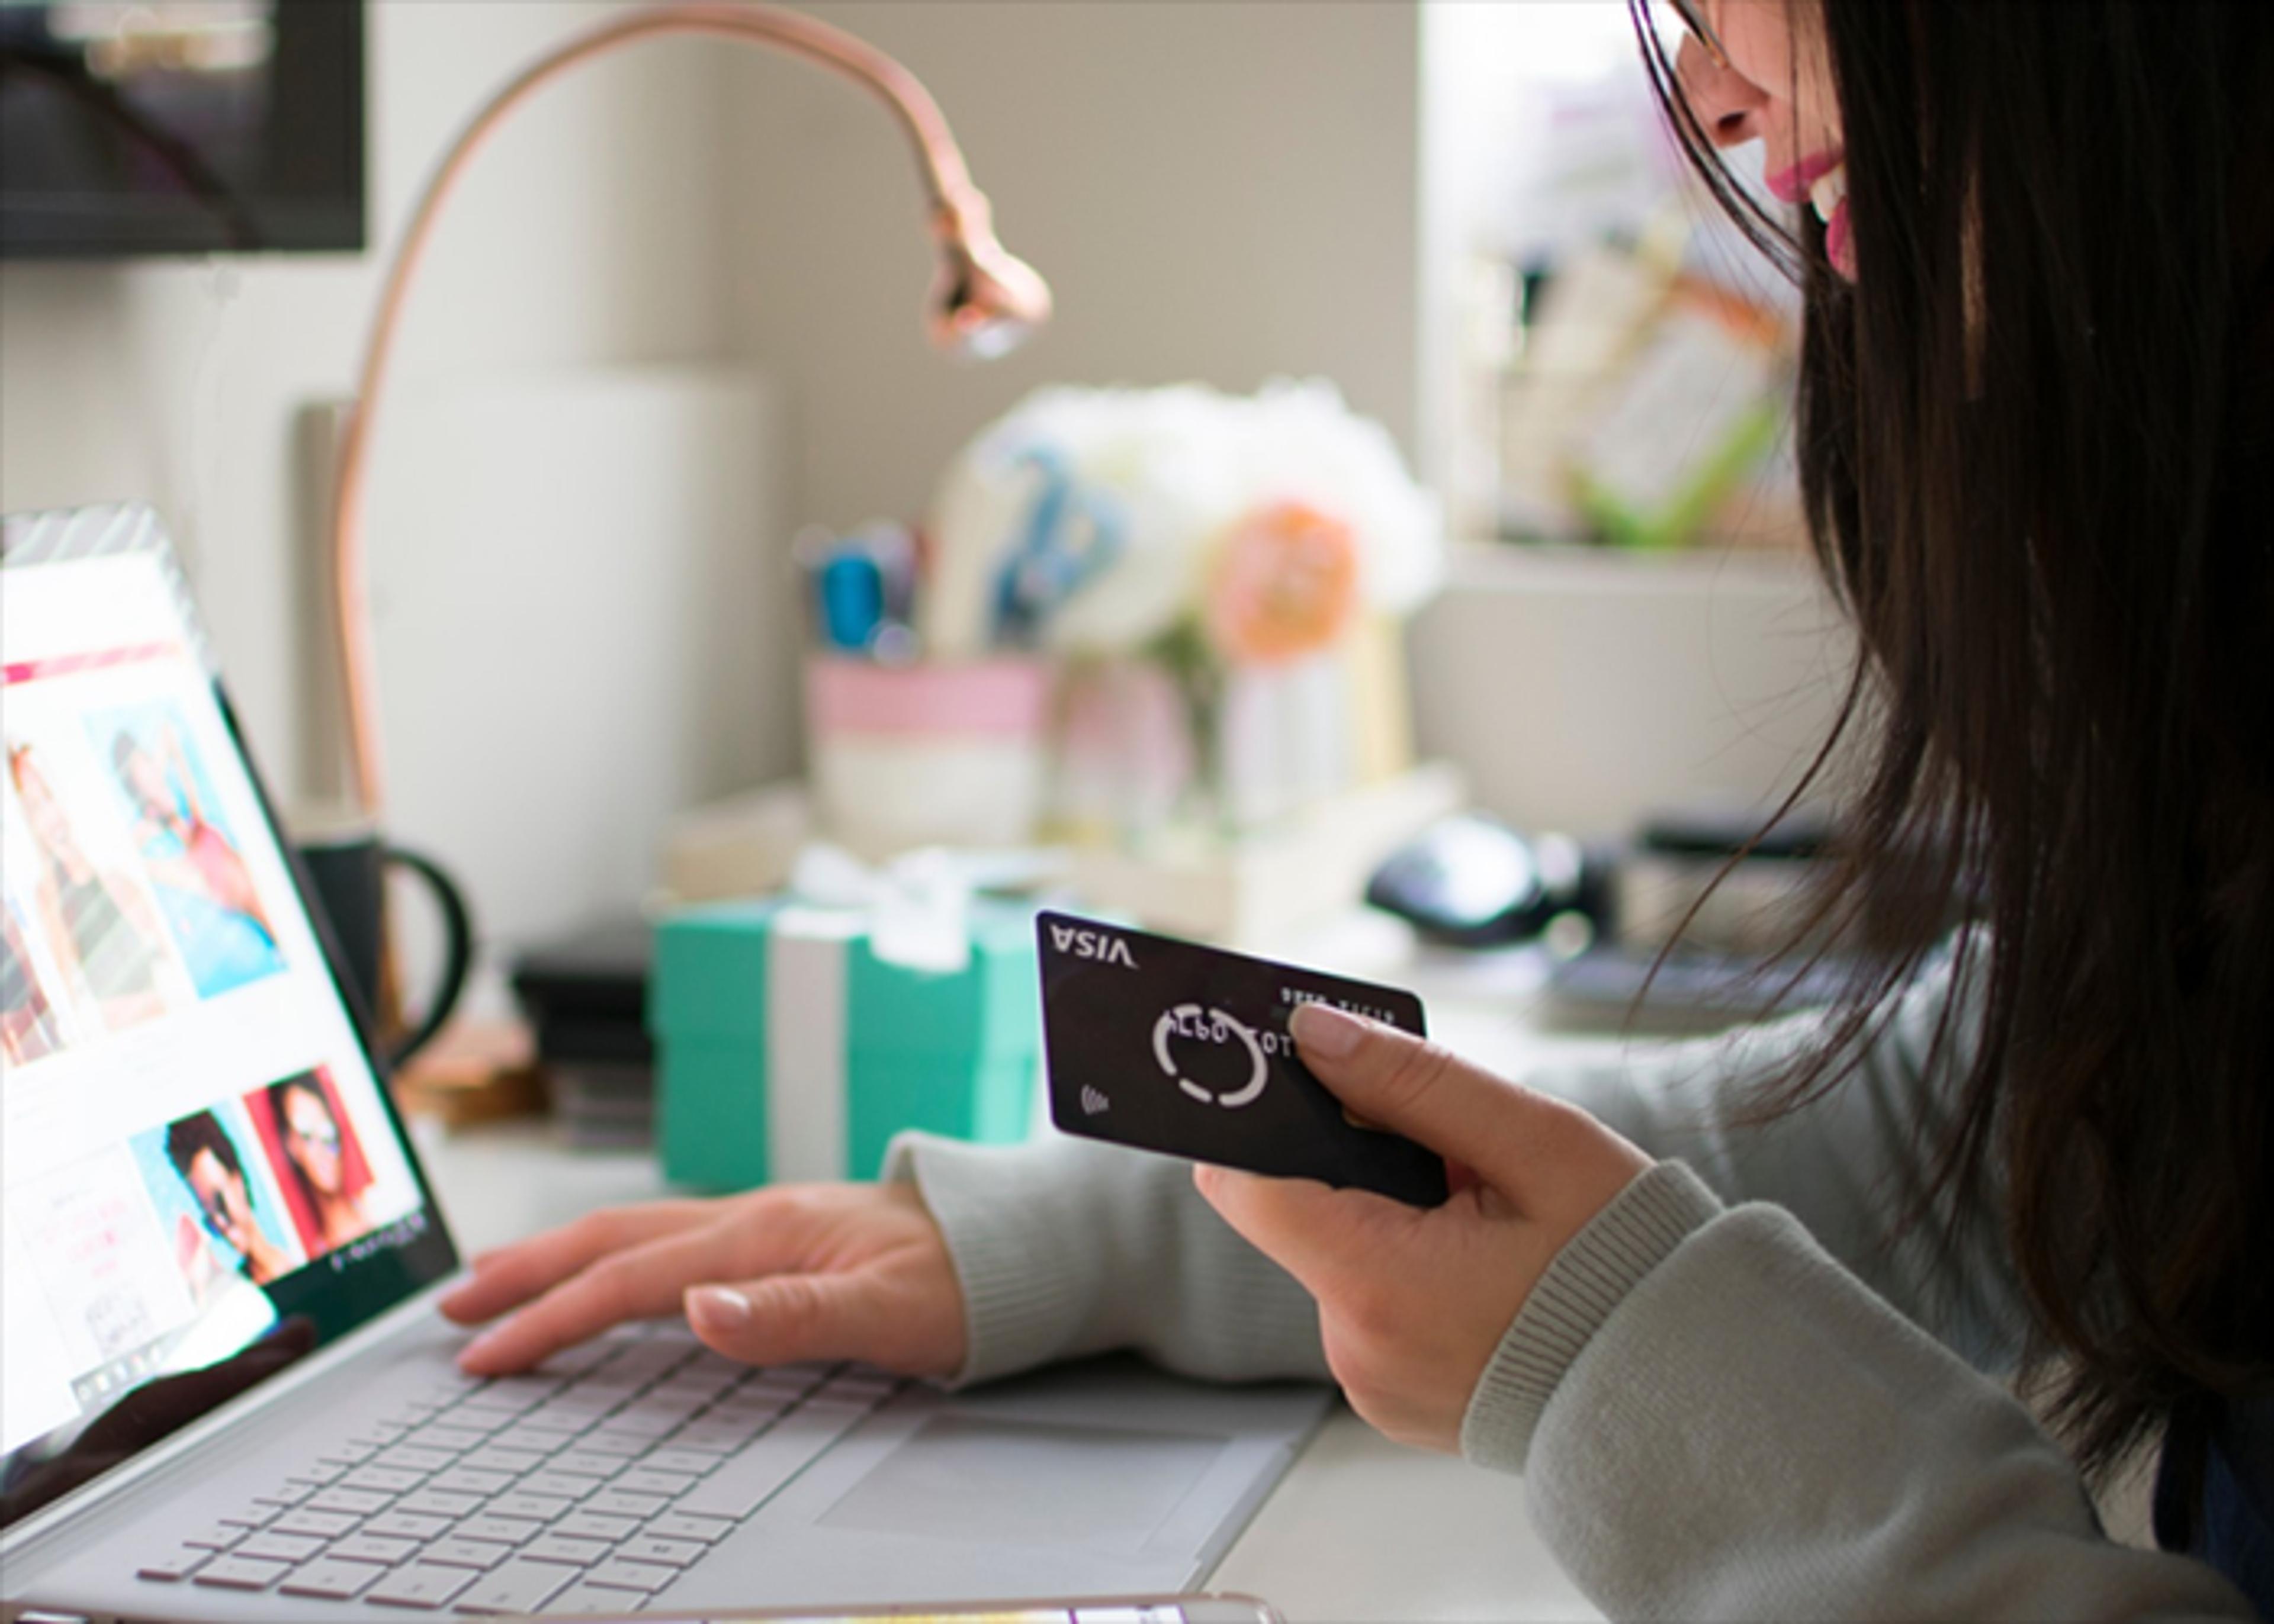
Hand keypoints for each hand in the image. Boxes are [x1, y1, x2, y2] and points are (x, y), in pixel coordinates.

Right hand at [439, 1181, 966, 1378]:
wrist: (1013, 1244)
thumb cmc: (962, 1281)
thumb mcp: (889, 1311)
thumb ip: (795, 1313)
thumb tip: (700, 1308)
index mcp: (761, 1234)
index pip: (629, 1280)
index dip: (551, 1318)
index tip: (485, 1356)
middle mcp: (749, 1220)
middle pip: (611, 1239)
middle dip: (526, 1273)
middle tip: (451, 1309)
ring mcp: (760, 1225)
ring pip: (635, 1233)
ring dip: (560, 1257)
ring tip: (498, 1280)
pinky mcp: (774, 1239)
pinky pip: (667, 1243)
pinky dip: (612, 1258)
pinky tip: (605, 1275)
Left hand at [1195, 1002, 1650, 1453]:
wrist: (1693, 1392)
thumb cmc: (1629, 1268)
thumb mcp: (1534, 1145)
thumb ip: (1413, 1083)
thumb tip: (1314, 1034)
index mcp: (1376, 1285)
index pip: (1245, 1184)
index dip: (1259, 1121)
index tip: (1299, 1078)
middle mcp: (1354, 1347)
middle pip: (1303, 1214)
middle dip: (1365, 1164)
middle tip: (1458, 1157)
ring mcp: (1372, 1382)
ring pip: (1342, 1255)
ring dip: (1396, 1216)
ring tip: (1492, 1219)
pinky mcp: (1394, 1397)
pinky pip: (1374, 1306)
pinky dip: (1413, 1268)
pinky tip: (1487, 1266)